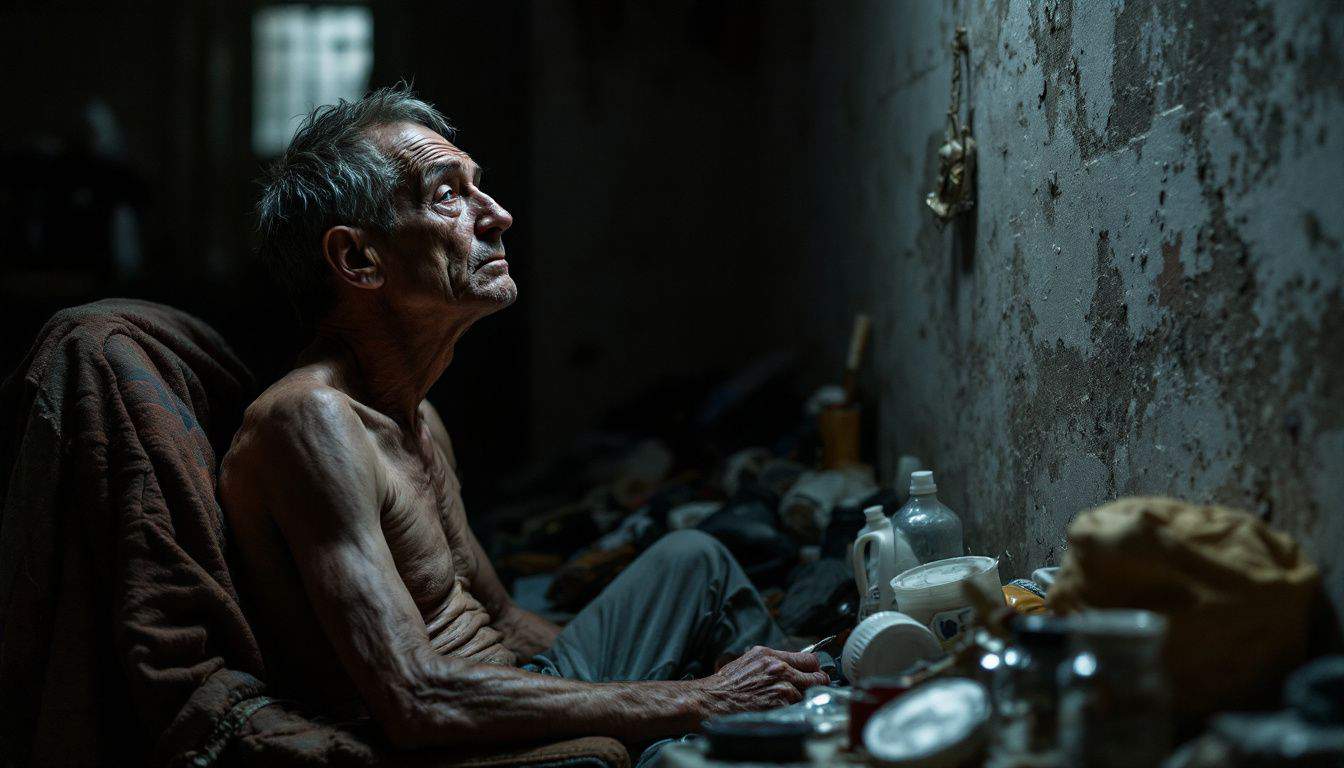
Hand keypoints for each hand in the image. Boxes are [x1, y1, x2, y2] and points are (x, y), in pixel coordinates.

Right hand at [695, 646, 830, 718]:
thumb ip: (771, 662)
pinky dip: (793, 709)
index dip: (815, 668)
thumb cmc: (726, 684)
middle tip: (811, 689)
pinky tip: (781, 709)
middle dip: (816, 683)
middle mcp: (778, 667)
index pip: (809, 658)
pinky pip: (798, 706)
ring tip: (788, 702)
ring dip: (802, 698)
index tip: (815, 673)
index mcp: (770, 655)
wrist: (712, 699)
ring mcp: (781, 685)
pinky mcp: (780, 702)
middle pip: (816, 675)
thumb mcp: (749, 662)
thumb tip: (789, 666)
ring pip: (808, 693)